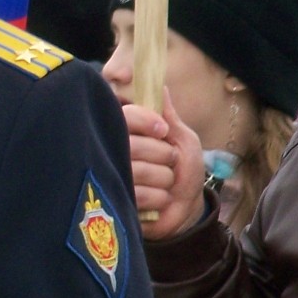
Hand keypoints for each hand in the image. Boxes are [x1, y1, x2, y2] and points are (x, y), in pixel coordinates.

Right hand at [123, 88, 207, 239]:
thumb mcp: (184, 140)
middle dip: (163, 155)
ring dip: (164, 180)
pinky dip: (159, 198)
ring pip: (139, 172)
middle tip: (170, 161)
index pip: (126, 116)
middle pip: (134, 145)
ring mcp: (112, 176)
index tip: (163, 130)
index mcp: (129, 132)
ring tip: (166, 183)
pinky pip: (139, 195)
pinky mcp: (116, 200)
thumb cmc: (183, 170)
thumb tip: (162, 87)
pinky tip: (159, 200)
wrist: (185, 209)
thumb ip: (170, 117)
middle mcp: (115, 150)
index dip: (145, 121)